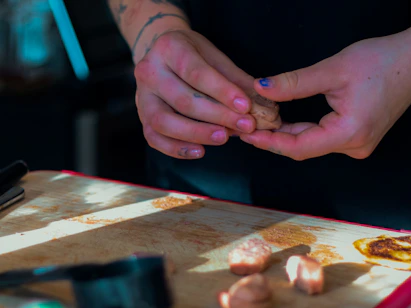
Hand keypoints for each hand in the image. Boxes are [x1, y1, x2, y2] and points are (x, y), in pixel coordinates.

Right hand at [134, 29, 256, 158]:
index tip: (246, 107)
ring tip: (224, 138)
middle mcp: (149, 71)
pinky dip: (176, 149)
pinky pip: (154, 138)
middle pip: (182, 99)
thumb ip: (237, 81)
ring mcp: (141, 96)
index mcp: (169, 47)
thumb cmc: (194, 57)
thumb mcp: (216, 58)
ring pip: (164, 121)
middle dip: (217, 116)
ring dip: (196, 133)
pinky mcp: (142, 117)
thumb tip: (265, 109)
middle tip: (245, 126)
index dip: (223, 92)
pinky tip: (200, 151)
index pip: (197, 73)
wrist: (162, 55)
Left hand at [240, 35, 410, 159]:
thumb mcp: (332, 70)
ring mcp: (358, 144)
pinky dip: (303, 130)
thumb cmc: (382, 62)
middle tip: (246, 126)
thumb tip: (261, 88)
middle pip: (304, 148)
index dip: (269, 141)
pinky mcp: (358, 137)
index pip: (299, 147)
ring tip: (260, 121)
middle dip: (274, 137)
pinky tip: (285, 121)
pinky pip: (323, 138)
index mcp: (350, 134)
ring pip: (312, 144)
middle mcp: (355, 146)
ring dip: (287, 134)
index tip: (247, 134)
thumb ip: (293, 83)